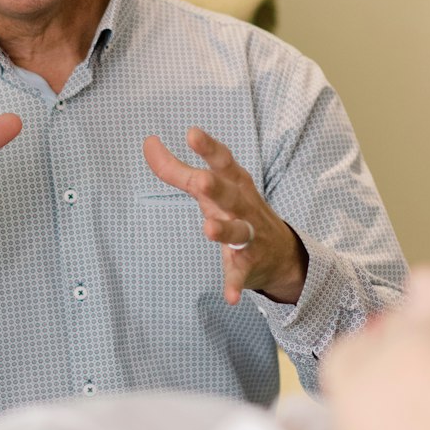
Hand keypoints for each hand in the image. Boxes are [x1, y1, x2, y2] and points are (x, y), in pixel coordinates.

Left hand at [142, 126, 307, 305]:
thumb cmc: (236, 208)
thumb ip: (177, 168)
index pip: (223, 161)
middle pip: (229, 195)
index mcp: (235, 183)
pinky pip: (239, 274)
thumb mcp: (210, 187)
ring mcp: (248, 236)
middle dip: (216, 187)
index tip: (192, 133)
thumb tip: (148, 142)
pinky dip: (235, 284)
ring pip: (237, 232)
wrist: (281, 253)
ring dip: (224, 231)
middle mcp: (243, 206)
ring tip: (208, 229)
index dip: (208, 148)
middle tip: (201, 180)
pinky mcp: (248, 264)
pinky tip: (230, 297)